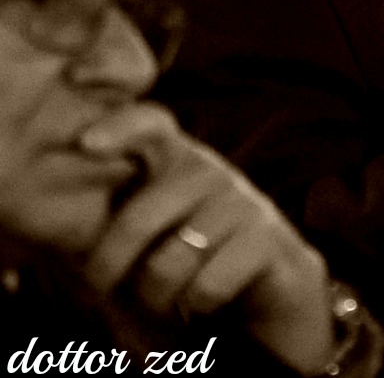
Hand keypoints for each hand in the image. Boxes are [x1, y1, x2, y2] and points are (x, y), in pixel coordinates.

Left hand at [78, 104, 336, 375]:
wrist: (273, 296)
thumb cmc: (195, 266)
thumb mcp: (151, 238)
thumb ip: (115, 224)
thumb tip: (61, 228)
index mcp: (177, 164)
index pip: (151, 126)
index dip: (120, 128)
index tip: (86, 145)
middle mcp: (212, 174)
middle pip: (139, 218)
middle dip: (109, 267)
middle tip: (101, 292)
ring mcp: (245, 204)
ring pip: (169, 263)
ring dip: (156, 299)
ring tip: (164, 303)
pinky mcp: (270, 241)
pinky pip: (206, 285)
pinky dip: (195, 307)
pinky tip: (202, 305)